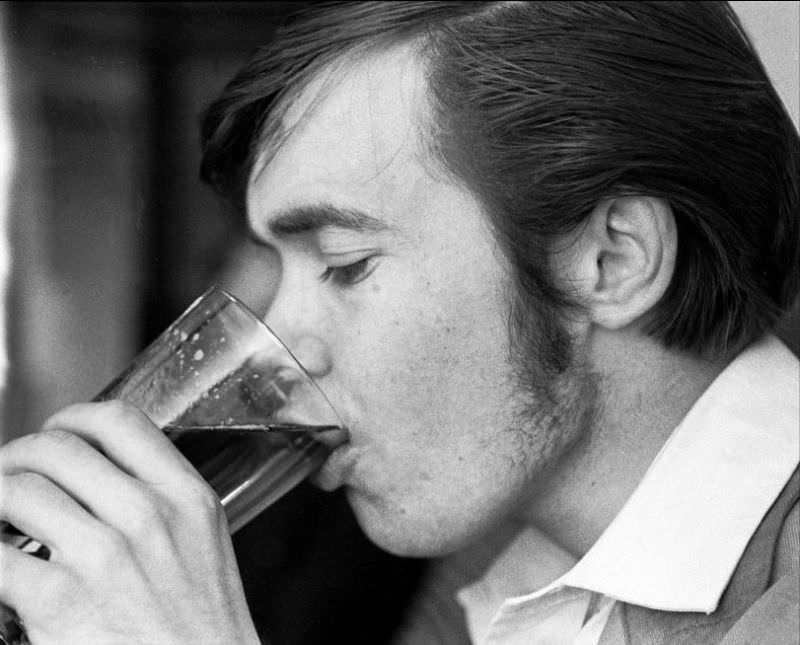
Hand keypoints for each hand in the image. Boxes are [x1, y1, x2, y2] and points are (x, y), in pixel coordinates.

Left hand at [0, 401, 259, 644]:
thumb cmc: (202, 630)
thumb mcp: (203, 545)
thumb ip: (162, 502)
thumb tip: (99, 478)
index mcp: (187, 497)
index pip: (119, 421)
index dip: (73, 417)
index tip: (57, 432)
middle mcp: (148, 515)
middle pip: (58, 448)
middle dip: (18, 456)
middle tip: (9, 476)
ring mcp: (105, 556)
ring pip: (18, 491)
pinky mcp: (61, 602)